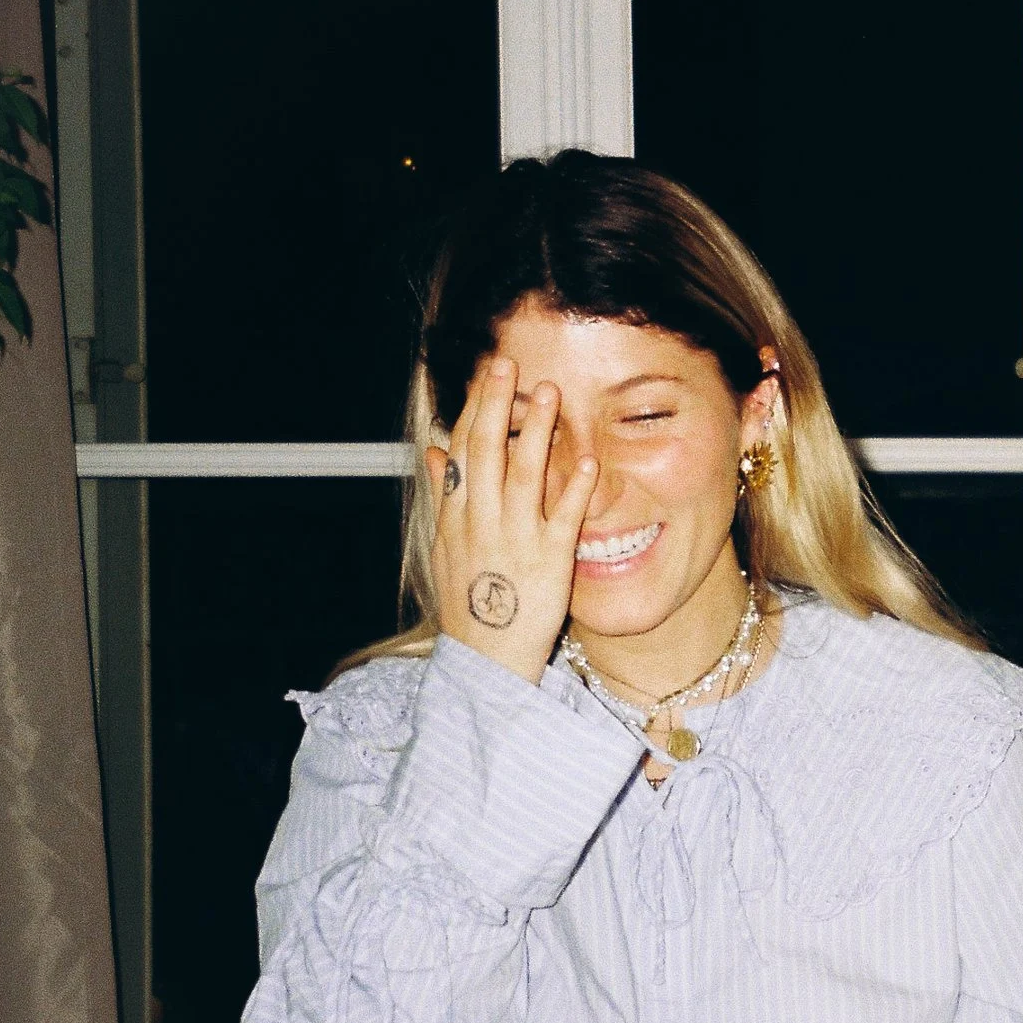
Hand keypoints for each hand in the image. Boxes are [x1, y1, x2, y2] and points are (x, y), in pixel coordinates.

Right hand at [427, 356, 596, 683]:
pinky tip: (587, 460)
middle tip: (508, 363)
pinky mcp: (550, 561)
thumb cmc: (470, 600)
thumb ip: (444, 496)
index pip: (463, 450)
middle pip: (487, 451)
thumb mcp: (445, 547)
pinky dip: (575, 489)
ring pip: (524, 474)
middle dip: (497, 404)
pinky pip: (564, 518)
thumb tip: (435, 451)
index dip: (475, 408)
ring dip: (537, 431)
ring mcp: (515, 539)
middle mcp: (481, 521)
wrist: (485, 660)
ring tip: (551, 393)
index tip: (487, 372)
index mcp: (456, 515)